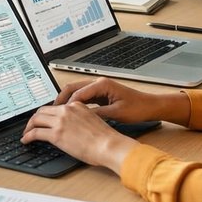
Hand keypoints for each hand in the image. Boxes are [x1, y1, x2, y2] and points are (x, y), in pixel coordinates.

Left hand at [22, 103, 136, 172]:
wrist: (109, 145)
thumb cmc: (106, 139)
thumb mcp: (92, 121)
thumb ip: (80, 120)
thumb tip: (71, 128)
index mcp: (76, 106)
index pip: (56, 107)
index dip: (47, 114)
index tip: (43, 119)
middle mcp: (67, 110)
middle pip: (42, 110)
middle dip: (35, 118)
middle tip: (31, 126)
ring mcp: (60, 121)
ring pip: (36, 119)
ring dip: (29, 127)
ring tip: (26, 133)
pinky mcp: (56, 134)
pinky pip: (35, 133)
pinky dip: (28, 136)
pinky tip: (26, 140)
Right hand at [54, 77, 187, 124]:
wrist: (151, 106)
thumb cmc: (137, 108)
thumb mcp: (116, 114)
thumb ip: (97, 114)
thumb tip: (80, 117)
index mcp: (101, 84)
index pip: (77, 93)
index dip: (66, 105)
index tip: (57, 114)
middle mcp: (98, 83)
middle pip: (73, 88)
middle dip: (60, 99)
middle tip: (51, 111)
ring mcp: (99, 87)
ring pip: (77, 92)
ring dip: (67, 101)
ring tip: (57, 113)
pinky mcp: (101, 94)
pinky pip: (83, 97)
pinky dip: (75, 104)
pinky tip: (71, 113)